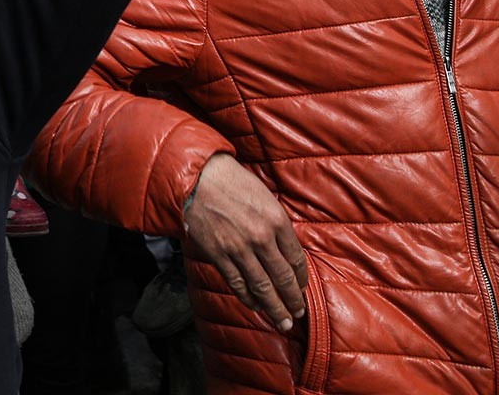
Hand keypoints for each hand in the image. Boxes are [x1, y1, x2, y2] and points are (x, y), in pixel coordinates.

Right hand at [183, 154, 308, 331]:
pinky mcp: (219, 254)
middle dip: (293, 300)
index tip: (302, 288)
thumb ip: (277, 223)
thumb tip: (285, 249)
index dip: (301, 279)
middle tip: (297, 313)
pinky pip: (237, 283)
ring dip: (274, 307)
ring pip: (262, 287)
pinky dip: (248, 298)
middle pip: (283, 278)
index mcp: (277, 221)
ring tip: (283, 321)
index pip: (296, 259)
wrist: (196, 177)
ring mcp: (239, 248)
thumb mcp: (264, 196)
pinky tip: (256, 306)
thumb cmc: (232, 181)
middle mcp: (261, 238)